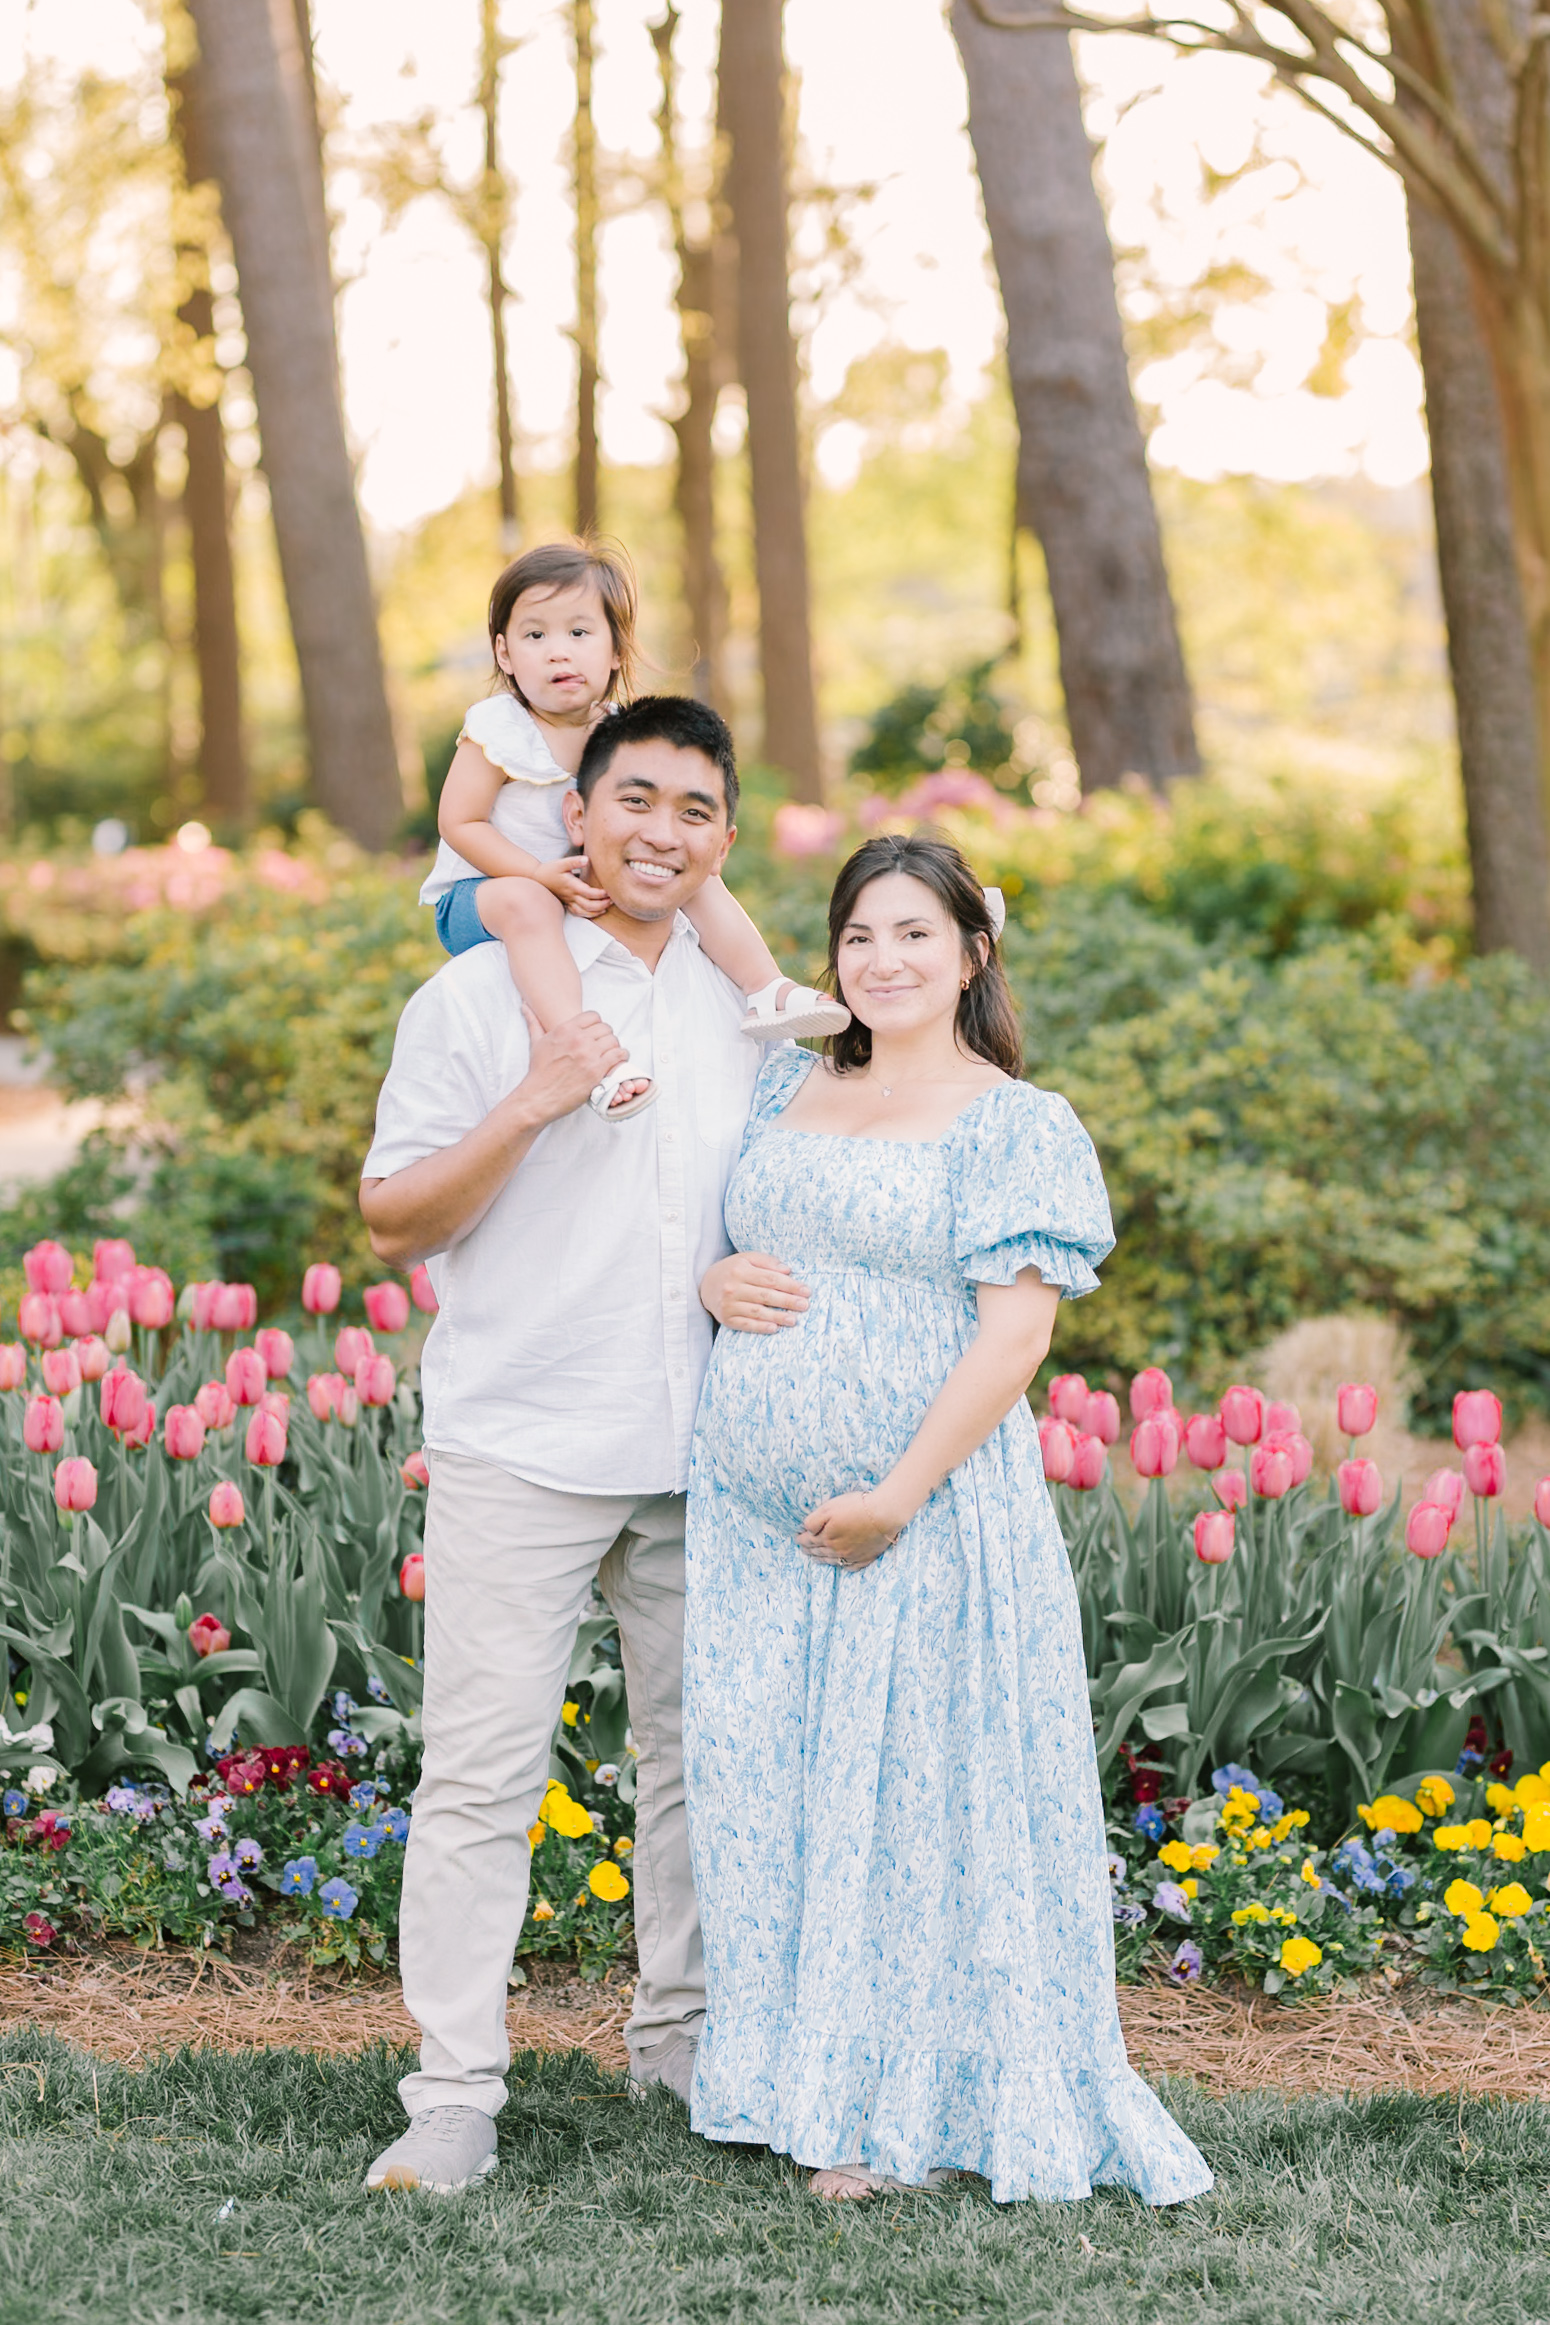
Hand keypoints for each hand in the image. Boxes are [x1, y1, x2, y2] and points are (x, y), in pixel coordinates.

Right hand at [515, 1006, 626, 1126]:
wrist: (539, 1096)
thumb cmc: (538, 1071)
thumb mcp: (536, 1043)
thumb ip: (534, 1022)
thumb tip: (525, 1007)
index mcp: (566, 1030)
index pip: (593, 1016)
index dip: (596, 1024)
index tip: (595, 1034)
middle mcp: (578, 1039)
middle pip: (605, 1028)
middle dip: (606, 1036)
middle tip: (603, 1046)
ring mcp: (589, 1055)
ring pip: (614, 1040)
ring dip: (614, 1047)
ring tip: (610, 1054)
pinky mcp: (597, 1070)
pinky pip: (619, 1055)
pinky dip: (622, 1057)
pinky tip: (618, 1061)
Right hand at [541, 855, 610, 918]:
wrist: (537, 877)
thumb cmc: (550, 869)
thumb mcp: (561, 862)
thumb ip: (574, 861)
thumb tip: (587, 859)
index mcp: (571, 885)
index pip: (589, 893)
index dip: (600, 894)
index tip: (609, 891)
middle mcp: (570, 895)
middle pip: (588, 905)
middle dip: (601, 904)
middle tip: (612, 900)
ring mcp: (568, 901)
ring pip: (583, 912)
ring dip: (596, 912)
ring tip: (606, 907)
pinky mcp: (566, 903)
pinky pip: (577, 913)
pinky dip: (587, 915)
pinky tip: (595, 912)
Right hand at [699, 1252, 809, 1331]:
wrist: (705, 1285)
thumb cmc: (732, 1270)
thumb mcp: (746, 1258)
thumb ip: (767, 1261)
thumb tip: (787, 1270)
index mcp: (740, 1270)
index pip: (770, 1279)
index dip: (790, 1285)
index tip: (806, 1291)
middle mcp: (733, 1288)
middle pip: (765, 1296)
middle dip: (787, 1301)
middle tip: (805, 1305)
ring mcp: (729, 1305)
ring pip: (757, 1312)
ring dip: (777, 1317)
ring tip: (794, 1320)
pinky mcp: (726, 1319)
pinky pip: (746, 1325)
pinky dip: (760, 1327)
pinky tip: (774, 1328)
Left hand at [797, 1491, 904, 1570]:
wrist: (883, 1514)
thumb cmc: (856, 1507)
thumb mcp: (829, 1507)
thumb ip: (813, 1521)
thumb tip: (805, 1530)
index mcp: (826, 1538)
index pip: (808, 1541)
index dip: (801, 1539)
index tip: (797, 1538)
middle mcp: (837, 1550)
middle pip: (819, 1552)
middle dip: (809, 1550)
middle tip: (803, 1549)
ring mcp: (852, 1556)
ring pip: (832, 1560)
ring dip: (821, 1559)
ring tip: (815, 1558)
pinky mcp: (865, 1557)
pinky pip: (850, 1566)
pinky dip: (842, 1565)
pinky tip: (840, 1563)